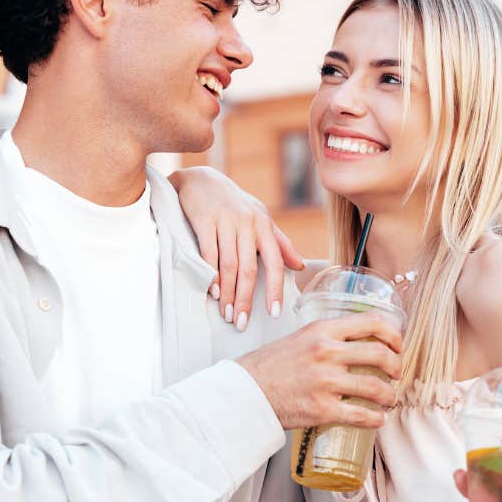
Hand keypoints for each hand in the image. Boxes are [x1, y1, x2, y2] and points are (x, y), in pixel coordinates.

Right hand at [169, 166, 303, 328]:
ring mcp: (226, 221)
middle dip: (246, 299)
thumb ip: (279, 243)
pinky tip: (212, 292)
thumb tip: (299, 265)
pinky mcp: (204, 220)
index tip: (273, 313)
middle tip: (241, 322)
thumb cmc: (234, 203)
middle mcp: (248, 223)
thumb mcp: (260, 218)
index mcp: (264, 226)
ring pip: (230, 265)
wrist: (202, 179)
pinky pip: (209, 253)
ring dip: (228, 293)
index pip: (275, 262)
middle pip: (249, 269)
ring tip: (227, 313)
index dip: (275, 289)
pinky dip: (211, 274)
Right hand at [238, 310, 402, 430]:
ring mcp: (326, 381)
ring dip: (390, 395)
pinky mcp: (323, 408)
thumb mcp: (301, 337)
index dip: (393, 334)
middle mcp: (326, 352)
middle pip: (381, 354)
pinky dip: (377, 418)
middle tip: (396, 373)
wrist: (247, 391)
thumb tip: (359, 342)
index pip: (372, 322)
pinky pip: (362, 414)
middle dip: (396, 366)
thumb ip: (328, 337)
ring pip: (377, 387)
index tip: (397, 344)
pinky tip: (377, 418)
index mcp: (323, 330)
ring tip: (389, 399)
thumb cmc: (271, 366)